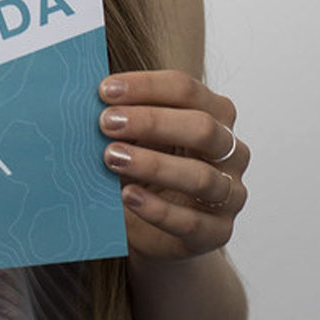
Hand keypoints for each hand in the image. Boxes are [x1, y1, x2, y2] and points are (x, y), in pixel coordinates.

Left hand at [98, 70, 249, 260]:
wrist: (152, 227)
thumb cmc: (144, 170)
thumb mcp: (137, 140)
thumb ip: (125, 122)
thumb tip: (89, 103)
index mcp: (215, 115)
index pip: (187, 90)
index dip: (146, 87)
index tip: (105, 90)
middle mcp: (231, 151)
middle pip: (201, 127)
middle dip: (151, 122)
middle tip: (106, 123)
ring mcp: (230, 193)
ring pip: (200, 176)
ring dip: (153, 165)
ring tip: (112, 158)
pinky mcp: (218, 232)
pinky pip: (191, 222)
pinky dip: (157, 209)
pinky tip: (128, 196)